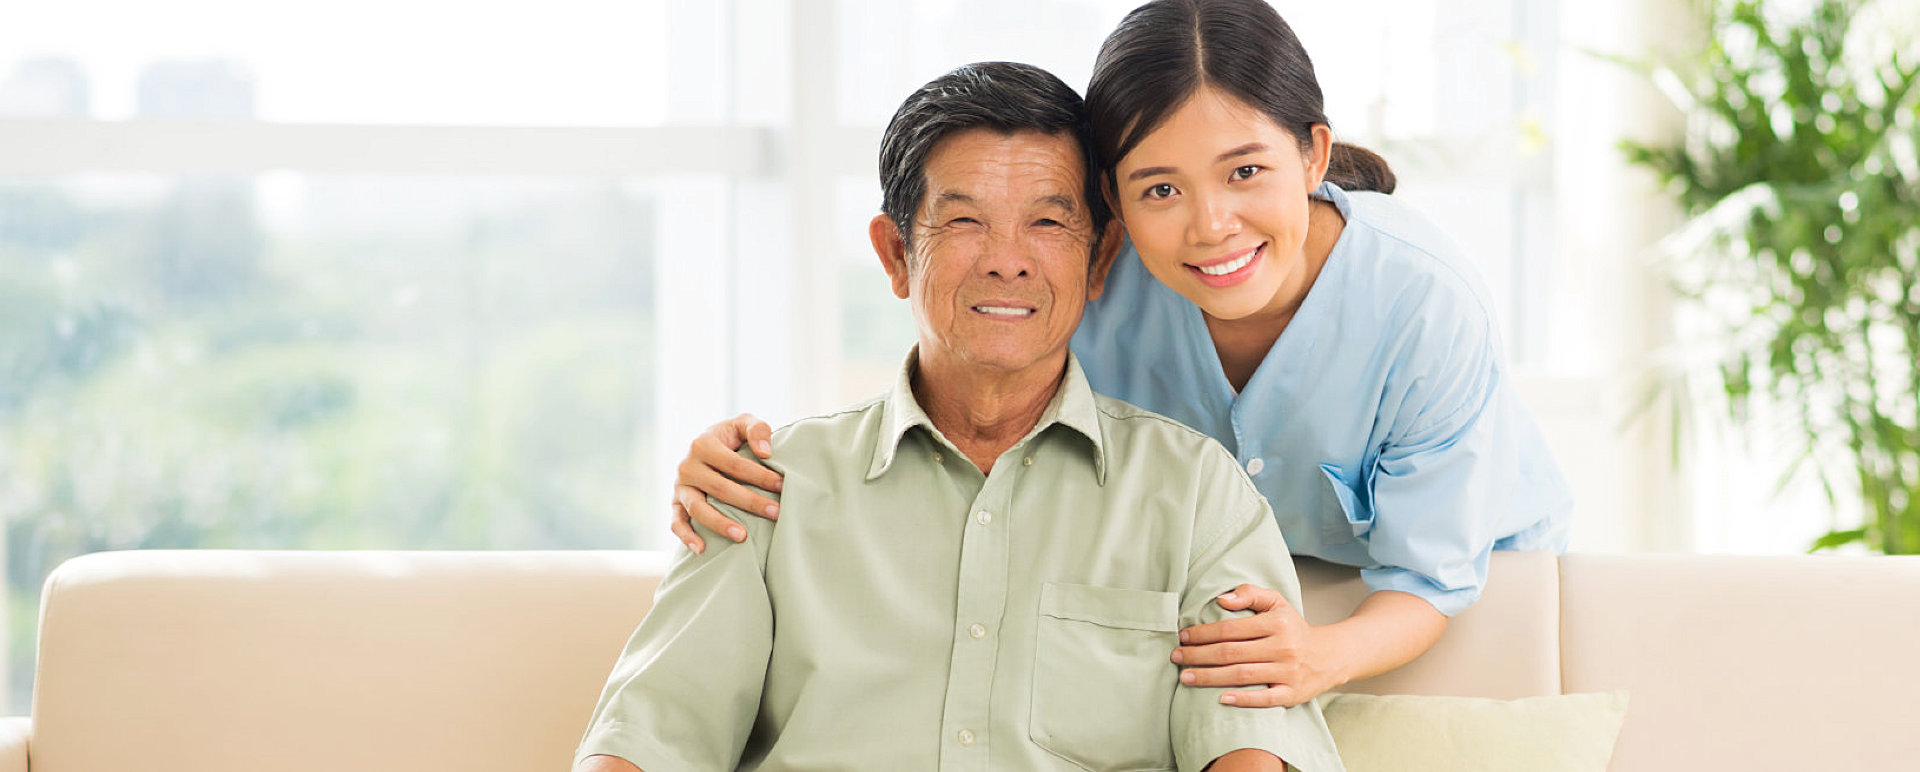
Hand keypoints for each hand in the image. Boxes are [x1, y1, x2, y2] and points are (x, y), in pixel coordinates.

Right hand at [670, 413, 783, 553]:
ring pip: (698, 509)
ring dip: (720, 524)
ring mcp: (680, 487)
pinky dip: (686, 537)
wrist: (704, 447)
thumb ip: (756, 429)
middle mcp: (687, 466)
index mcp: (702, 444)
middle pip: (720, 488)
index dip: (760, 476)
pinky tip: (702, 549)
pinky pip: (677, 522)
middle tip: (775, 513)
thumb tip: (765, 453)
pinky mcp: (675, 504)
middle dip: (750, 502)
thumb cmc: (730, 438)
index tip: (782, 486)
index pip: (735, 464)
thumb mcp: (742, 423)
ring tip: (743, 536)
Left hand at [1172, 583, 1344, 707]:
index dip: (1204, 633)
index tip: (1183, 636)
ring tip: (1185, 677)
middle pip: (1231, 652)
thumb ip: (1250, 594)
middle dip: (1198, 655)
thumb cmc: (1293, 628)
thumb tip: (1221, 600)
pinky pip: (1265, 698)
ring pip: (1242, 675)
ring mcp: (1288, 672)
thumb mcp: (1276, 602)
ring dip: (1210, 677)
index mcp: (1277, 623)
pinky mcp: (1292, 693)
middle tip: (1176, 657)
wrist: (1329, 656)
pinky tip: (1221, 699)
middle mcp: (1283, 647)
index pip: (1231, 628)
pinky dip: (1243, 699)